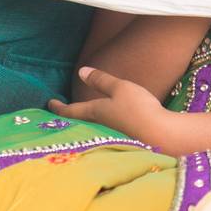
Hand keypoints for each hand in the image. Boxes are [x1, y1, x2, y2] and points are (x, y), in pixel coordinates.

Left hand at [49, 67, 181, 150]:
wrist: (161, 136)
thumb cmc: (138, 109)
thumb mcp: (120, 88)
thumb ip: (101, 80)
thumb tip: (81, 71)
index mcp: (95, 112)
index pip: (71, 110)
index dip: (59, 107)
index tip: (49, 103)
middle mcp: (100, 126)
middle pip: (79, 122)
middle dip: (69, 116)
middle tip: (61, 112)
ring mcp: (112, 134)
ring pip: (92, 127)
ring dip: (83, 122)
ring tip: (80, 117)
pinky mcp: (124, 139)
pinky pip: (105, 131)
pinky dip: (99, 126)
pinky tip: (107, 125)